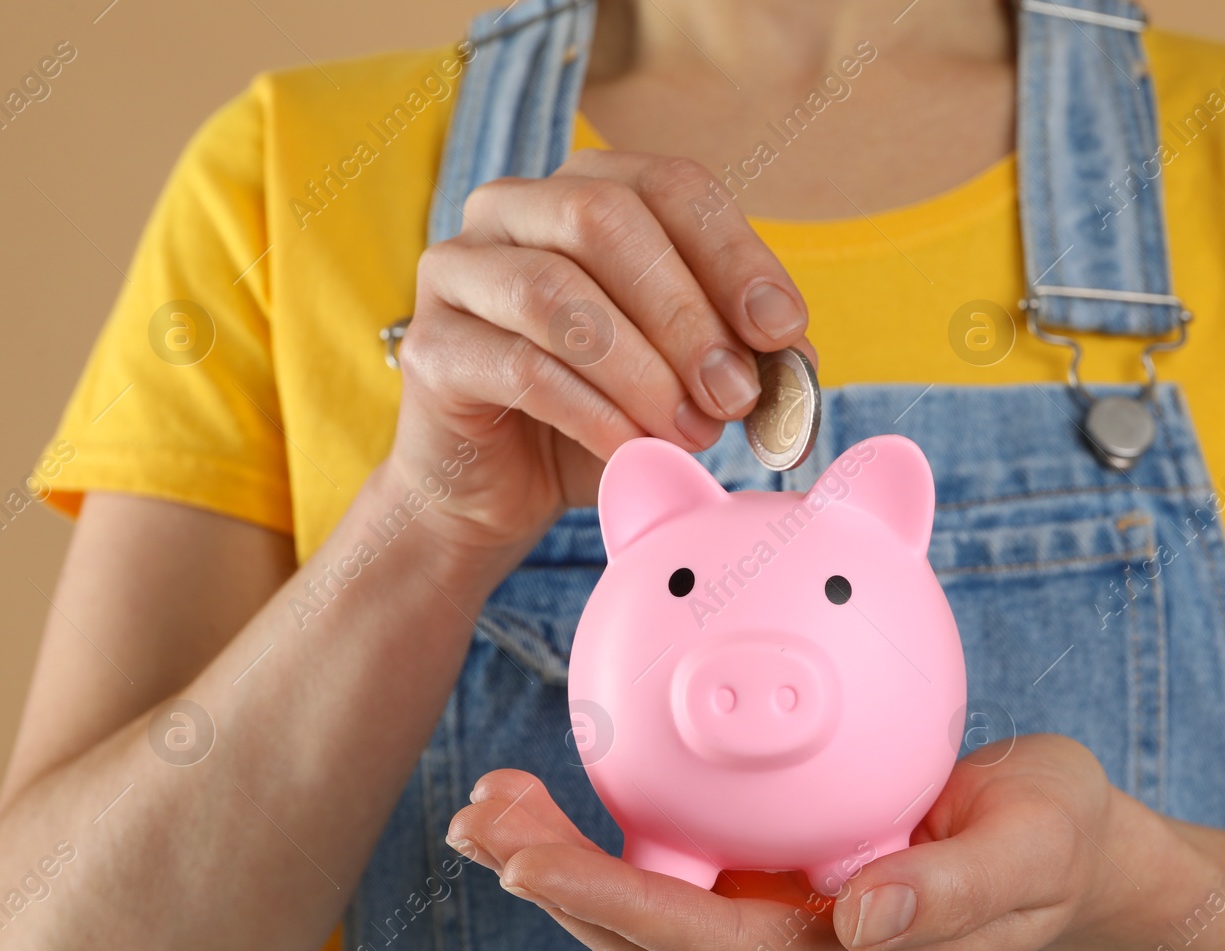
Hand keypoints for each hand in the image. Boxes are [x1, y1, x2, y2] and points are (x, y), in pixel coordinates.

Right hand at [385, 149, 812, 576]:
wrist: (498, 491)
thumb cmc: (600, 416)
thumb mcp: (687, 378)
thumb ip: (741, 352)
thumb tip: (793, 350)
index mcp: (584, 191)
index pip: (670, 186)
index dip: (735, 254)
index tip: (783, 330)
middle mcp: (511, 210)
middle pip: (605, 219)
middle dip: (685, 312)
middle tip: (735, 394)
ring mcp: (458, 272)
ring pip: (556, 291)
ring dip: (640, 367)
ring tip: (690, 431)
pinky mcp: (431, 349)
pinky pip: (521, 367)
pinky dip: (593, 412)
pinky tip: (633, 447)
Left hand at [445, 735, 1123, 950]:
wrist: (1066, 854)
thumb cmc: (1049, 837)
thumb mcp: (1027, 846)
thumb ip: (949, 888)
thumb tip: (860, 917)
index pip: (710, 946)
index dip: (614, 907)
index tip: (527, 861)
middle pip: (655, 949)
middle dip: (559, 891)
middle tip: (481, 818)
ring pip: (650, 933)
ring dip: (565, 878)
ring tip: (496, 811)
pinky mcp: (777, 920)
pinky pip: (675, 900)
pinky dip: (609, 863)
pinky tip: (568, 814)